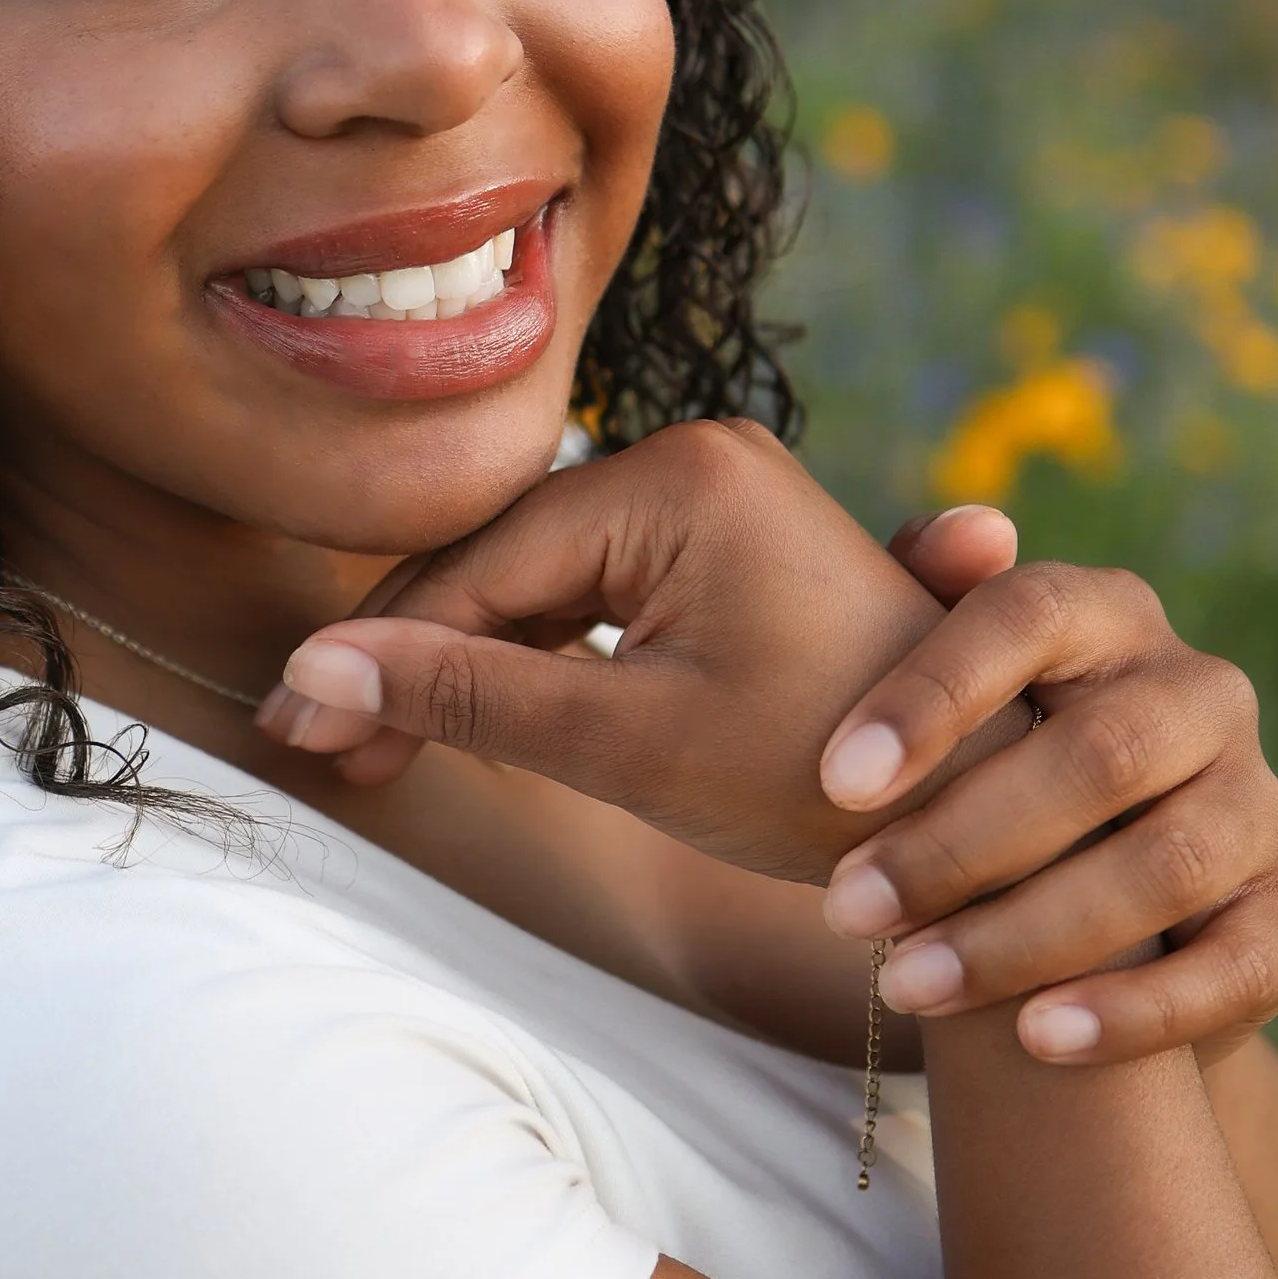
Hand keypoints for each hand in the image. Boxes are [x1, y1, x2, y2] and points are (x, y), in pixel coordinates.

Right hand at [257, 420, 1032, 887]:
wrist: (980, 819)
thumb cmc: (818, 778)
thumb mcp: (626, 742)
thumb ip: (469, 696)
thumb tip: (314, 670)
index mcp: (680, 479)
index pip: (482, 565)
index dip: (381, 653)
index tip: (298, 729)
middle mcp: (697, 459)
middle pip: (502, 562)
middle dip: (408, 658)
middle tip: (317, 746)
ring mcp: (716, 501)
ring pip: (542, 583)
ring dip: (463, 665)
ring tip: (373, 748)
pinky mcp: (729, 552)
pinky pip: (597, 596)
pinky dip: (534, 662)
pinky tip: (465, 721)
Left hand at [808, 522, 1277, 1065]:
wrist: (1069, 897)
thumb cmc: (972, 760)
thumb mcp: (935, 679)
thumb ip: (920, 596)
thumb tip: (966, 532)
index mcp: (1106, 615)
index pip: (1030, 616)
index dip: (935, 692)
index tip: (836, 782)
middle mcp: (1201, 694)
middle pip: (1098, 754)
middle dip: (960, 840)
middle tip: (845, 909)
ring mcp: (1256, 804)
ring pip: (1162, 865)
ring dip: (1025, 933)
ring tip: (905, 982)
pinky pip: (1235, 965)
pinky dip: (1136, 1010)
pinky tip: (1035, 1041)